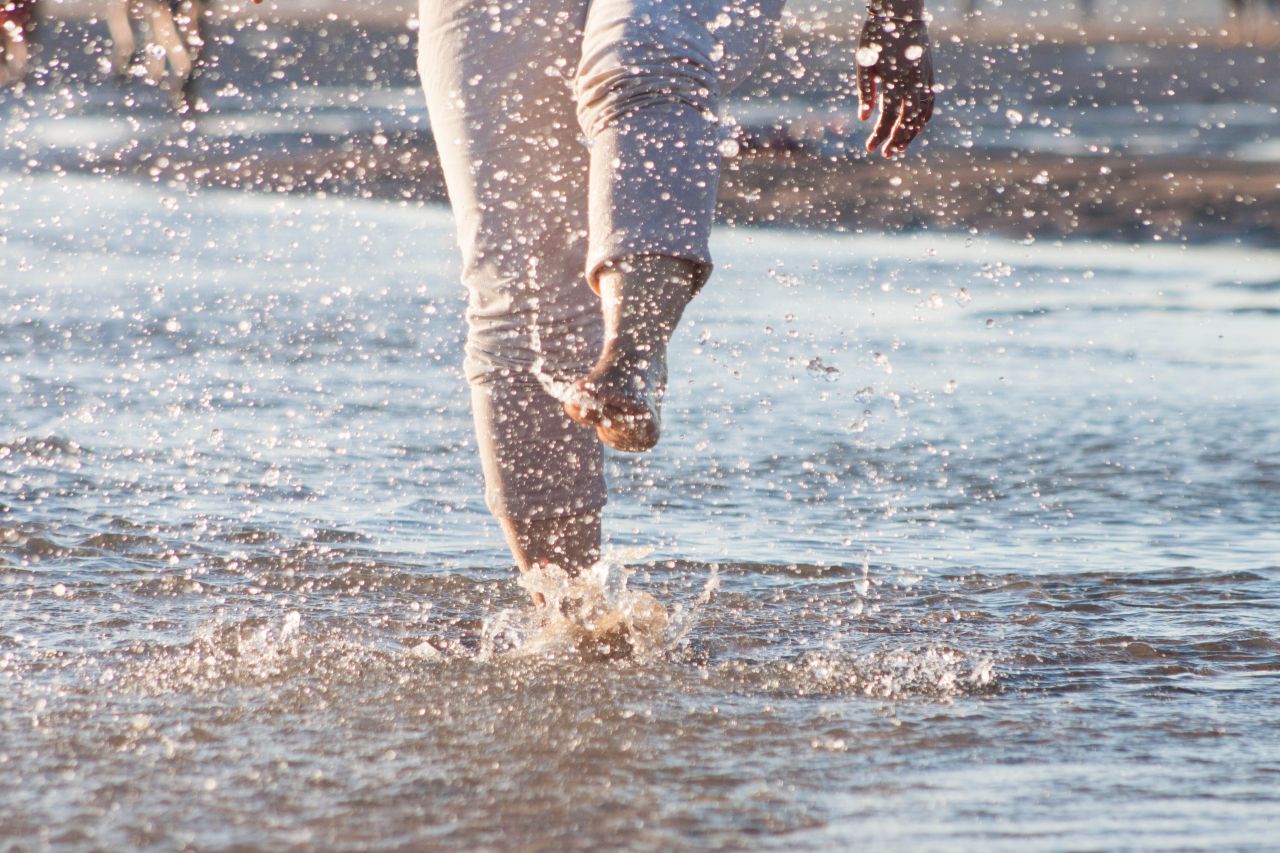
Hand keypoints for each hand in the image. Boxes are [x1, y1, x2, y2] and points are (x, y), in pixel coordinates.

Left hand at [856, 14, 935, 157]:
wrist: (901, 14)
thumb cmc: (877, 37)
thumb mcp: (864, 62)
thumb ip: (866, 91)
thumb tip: (864, 118)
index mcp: (895, 81)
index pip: (888, 117)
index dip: (879, 134)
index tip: (869, 147)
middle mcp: (914, 83)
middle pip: (908, 121)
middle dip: (896, 141)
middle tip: (885, 154)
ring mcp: (925, 80)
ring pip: (922, 116)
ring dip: (911, 134)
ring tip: (899, 146)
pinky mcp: (929, 77)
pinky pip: (929, 104)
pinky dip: (922, 120)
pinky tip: (913, 128)